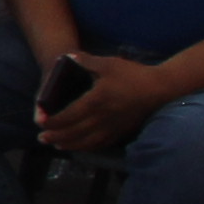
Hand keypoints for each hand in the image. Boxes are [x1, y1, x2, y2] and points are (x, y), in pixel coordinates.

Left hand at [38, 53, 175, 155]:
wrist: (162, 88)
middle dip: (56, 137)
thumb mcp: (108, 64)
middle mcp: (103, 117)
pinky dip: (88, 147)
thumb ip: (85, 61)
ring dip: (70, 145)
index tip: (41, 123)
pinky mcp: (123, 130)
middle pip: (74, 132)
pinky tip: (81, 147)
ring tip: (56, 146)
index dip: (53, 121)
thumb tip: (67, 56)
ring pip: (88, 141)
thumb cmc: (133, 74)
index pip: (69, 115)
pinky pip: (103, 143)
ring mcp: (113, 126)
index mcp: (96, 101)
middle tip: (42, 138)